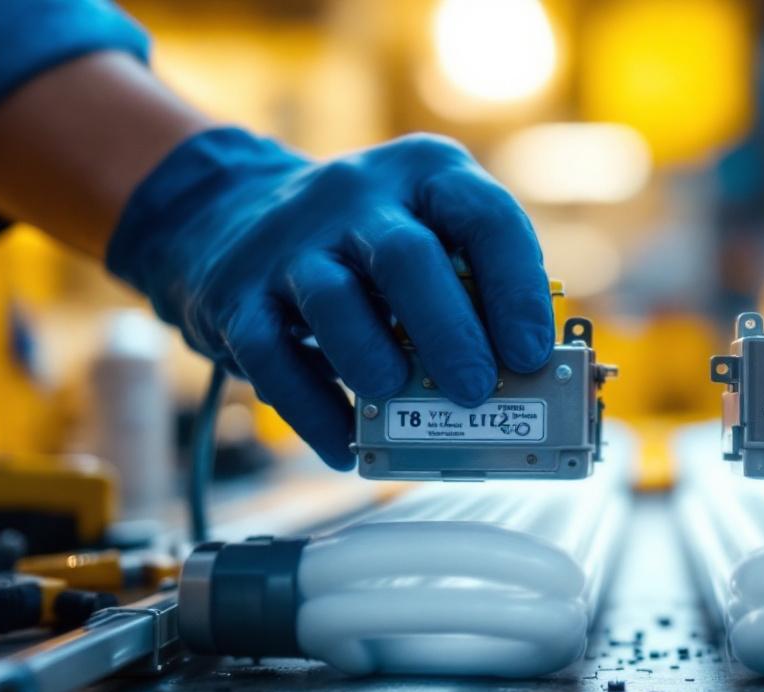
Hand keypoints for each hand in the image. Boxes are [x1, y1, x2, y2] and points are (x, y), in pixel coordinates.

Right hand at [108, 128, 552, 468]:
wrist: (231, 208)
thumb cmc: (370, 241)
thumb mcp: (430, 230)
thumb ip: (476, 290)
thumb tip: (522, 381)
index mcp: (427, 175)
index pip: (484, 217)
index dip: (516, 290)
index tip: (532, 354)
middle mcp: (359, 196)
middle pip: (407, 257)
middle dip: (449, 332)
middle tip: (475, 390)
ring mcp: (292, 242)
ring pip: (333, 298)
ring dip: (373, 359)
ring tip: (397, 400)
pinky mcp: (237, 294)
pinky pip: (272, 356)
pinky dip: (312, 409)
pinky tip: (345, 444)